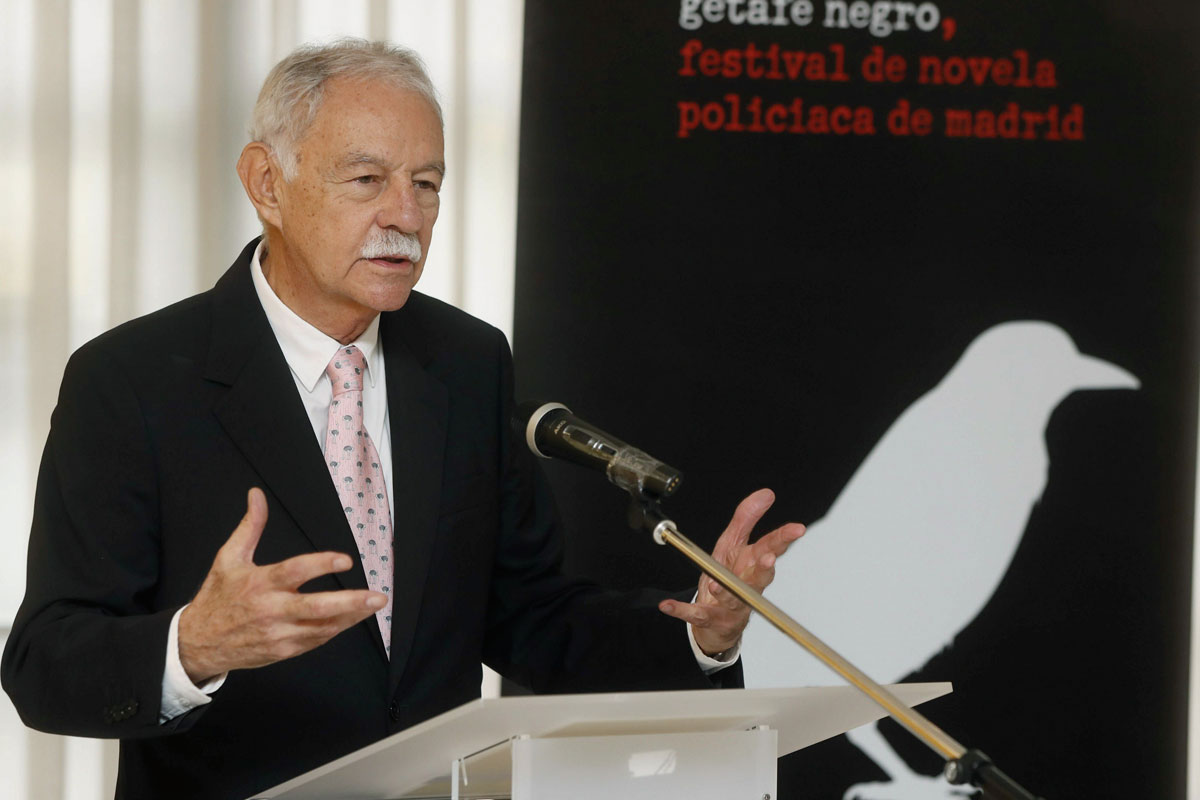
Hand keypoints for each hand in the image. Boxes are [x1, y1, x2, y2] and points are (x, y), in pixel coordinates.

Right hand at [178, 488, 385, 682]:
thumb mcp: (228, 558)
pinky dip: (336, 630)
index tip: (346, 559)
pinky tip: (352, 618)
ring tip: (373, 605)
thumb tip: (257, 495)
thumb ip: (250, 527)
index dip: (321, 564)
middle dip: (350, 602)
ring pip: (322, 628)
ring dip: (351, 617)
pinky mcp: (283, 651)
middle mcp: (271, 610)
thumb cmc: (217, 597)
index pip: (294, 572)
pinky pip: (316, 641)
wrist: (198, 643)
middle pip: (315, 608)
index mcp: (259, 583)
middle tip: (377, 597)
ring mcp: (278, 634)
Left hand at [658, 488, 804, 656]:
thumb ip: (747, 518)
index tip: (798, 529)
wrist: (717, 619)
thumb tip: (767, 493)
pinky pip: (695, 614)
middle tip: (768, 560)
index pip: (771, 548)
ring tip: (715, 585)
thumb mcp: (733, 543)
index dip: (784, 538)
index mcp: (751, 564)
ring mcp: (730, 605)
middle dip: (763, 569)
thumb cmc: (729, 577)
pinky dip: (681, 610)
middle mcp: (747, 586)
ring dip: (724, 592)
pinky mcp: (709, 618)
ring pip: (732, 599)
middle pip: (758, 578)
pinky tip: (667, 605)